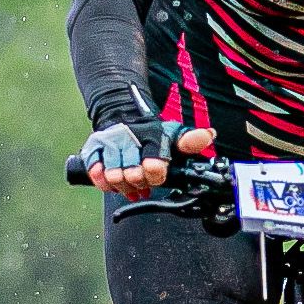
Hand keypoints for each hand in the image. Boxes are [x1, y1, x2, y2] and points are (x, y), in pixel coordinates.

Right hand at [85, 121, 211, 199]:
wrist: (123, 117)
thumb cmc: (151, 135)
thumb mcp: (173, 135)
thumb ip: (190, 140)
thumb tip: (209, 135)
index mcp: (152, 135)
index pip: (154, 161)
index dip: (155, 173)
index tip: (155, 176)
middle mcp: (129, 136)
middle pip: (133, 173)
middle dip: (140, 182)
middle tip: (143, 183)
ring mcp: (110, 142)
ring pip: (114, 175)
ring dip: (124, 185)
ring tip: (131, 186)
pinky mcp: (94, 148)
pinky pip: (95, 170)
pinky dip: (104, 181)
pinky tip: (112, 184)